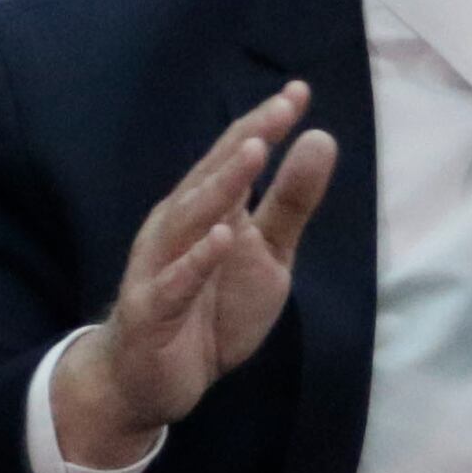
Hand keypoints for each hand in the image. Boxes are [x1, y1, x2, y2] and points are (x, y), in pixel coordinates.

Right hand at [49, 82, 340, 469]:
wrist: (152, 381)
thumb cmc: (209, 310)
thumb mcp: (266, 256)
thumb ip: (290, 203)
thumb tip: (320, 138)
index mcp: (203, 208)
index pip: (234, 156)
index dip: (264, 124)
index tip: (298, 91)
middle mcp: (176, 227)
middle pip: (211, 177)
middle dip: (245, 141)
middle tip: (280, 109)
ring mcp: (159, 266)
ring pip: (189, 219)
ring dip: (220, 185)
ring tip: (255, 153)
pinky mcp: (150, 311)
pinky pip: (174, 283)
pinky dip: (196, 261)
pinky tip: (221, 237)